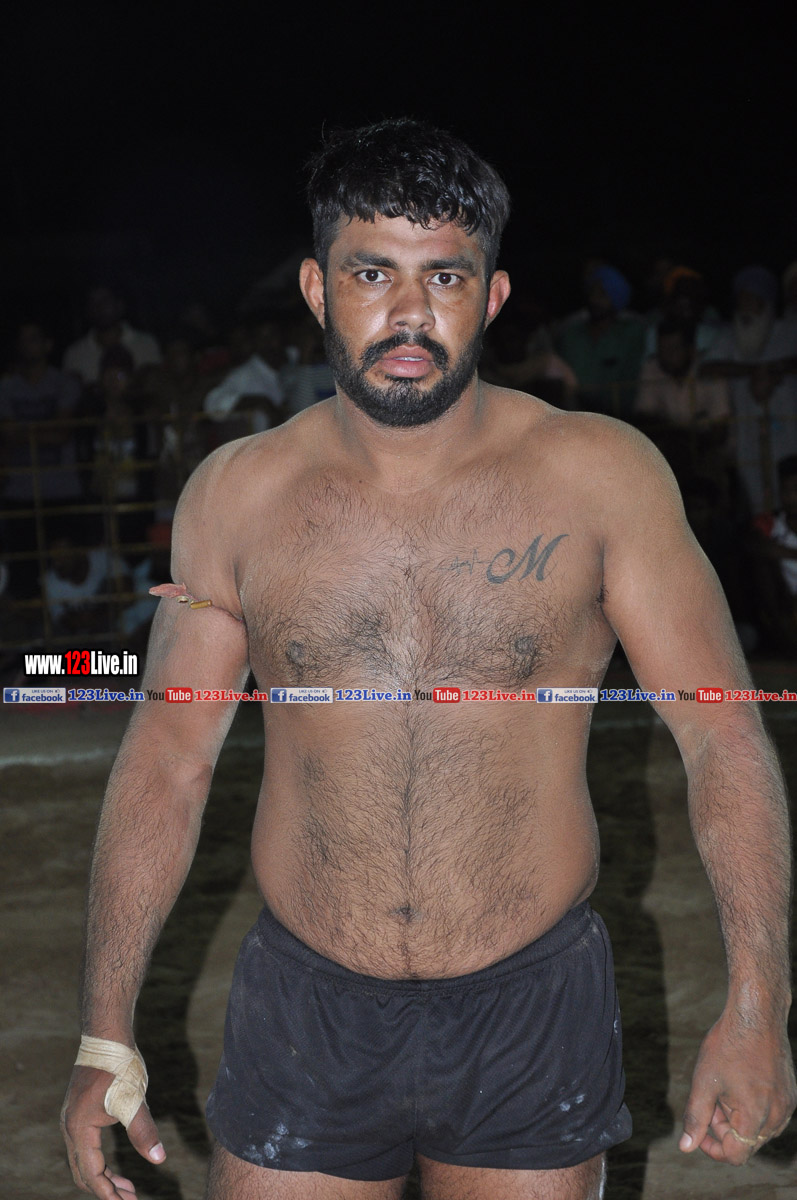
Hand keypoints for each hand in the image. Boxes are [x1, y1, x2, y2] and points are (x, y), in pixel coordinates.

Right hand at [61, 1065, 164, 1197]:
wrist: (107, 1035)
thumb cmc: (120, 1066)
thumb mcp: (134, 1100)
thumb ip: (144, 1132)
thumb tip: (159, 1159)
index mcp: (79, 1128)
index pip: (92, 1173)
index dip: (109, 1194)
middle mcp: (69, 1127)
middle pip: (83, 1172)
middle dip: (105, 1190)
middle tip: (130, 1199)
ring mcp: (71, 1119)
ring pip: (83, 1161)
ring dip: (103, 1177)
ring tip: (126, 1188)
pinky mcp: (79, 1112)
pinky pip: (85, 1147)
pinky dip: (99, 1161)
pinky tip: (116, 1165)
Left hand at [679, 1009, 796, 1164]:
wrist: (756, 1015)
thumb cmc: (728, 1045)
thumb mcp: (704, 1081)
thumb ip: (695, 1117)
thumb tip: (686, 1147)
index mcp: (755, 1117)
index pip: (735, 1155)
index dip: (712, 1148)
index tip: (700, 1130)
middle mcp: (777, 1117)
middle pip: (747, 1143)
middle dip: (724, 1129)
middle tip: (711, 1100)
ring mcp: (787, 1106)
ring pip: (759, 1130)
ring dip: (738, 1120)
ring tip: (724, 1090)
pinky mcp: (790, 1094)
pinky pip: (771, 1116)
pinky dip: (753, 1109)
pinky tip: (740, 1084)